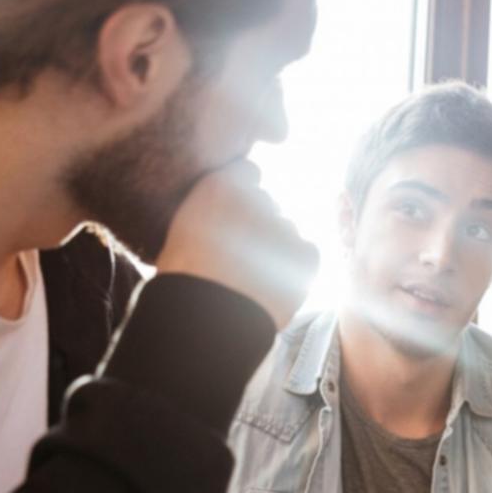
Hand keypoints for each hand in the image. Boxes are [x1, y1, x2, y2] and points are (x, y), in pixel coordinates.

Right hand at [157, 160, 317, 328]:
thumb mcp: (185, 230)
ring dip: (276, 249)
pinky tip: (272, 284)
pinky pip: (306, 252)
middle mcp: (256, 197)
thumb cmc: (186, 279)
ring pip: (286, 231)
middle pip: (268, 204)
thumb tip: (232, 208)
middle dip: (260, 225)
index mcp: (219, 185)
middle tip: (241, 257)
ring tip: (253, 278)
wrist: (205, 319)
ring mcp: (283, 225)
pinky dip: (296, 267)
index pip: (247, 173)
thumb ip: (212, 208)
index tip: (233, 218)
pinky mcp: (305, 253)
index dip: (241, 198)